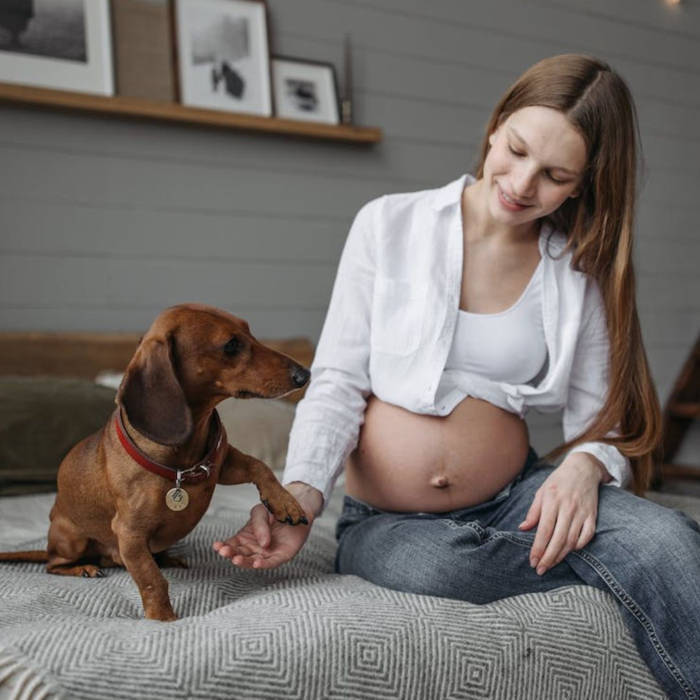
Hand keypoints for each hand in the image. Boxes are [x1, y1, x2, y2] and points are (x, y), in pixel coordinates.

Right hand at [213, 482, 322, 569]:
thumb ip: (258, 524)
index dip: (223, 547)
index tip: (217, 546)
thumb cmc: (275, 510)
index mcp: (246, 538)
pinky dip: (264, 564)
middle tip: (225, 552)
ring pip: (253, 561)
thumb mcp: (260, 512)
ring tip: (236, 559)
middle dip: (231, 554)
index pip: (231, 545)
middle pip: (240, 554)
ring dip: (244, 562)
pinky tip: (256, 563)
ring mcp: (267, 553)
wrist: (296, 507)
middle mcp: (254, 548)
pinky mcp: (281, 555)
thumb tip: (262, 543)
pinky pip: (271, 562)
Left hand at [518, 453, 606, 575]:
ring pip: (571, 540)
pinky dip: (579, 546)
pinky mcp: (592, 516)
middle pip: (558, 539)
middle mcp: (567, 508)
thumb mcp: (542, 492)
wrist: (583, 469)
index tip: (533, 561)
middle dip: (548, 557)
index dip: (538, 548)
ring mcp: (581, 512)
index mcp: (551, 501)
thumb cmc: (558, 481)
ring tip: (551, 564)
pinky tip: (570, 551)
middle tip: (540, 569)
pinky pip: (587, 535)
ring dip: (561, 555)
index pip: (544, 530)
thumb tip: (523, 528)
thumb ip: (533, 512)